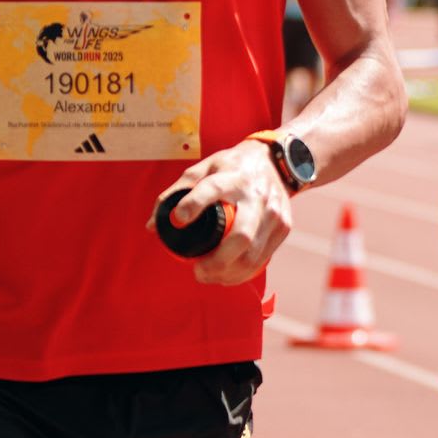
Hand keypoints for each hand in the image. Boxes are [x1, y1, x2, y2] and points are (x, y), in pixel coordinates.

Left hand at [158, 137, 287, 286]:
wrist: (276, 162)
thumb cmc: (232, 167)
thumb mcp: (204, 168)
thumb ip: (176, 192)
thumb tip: (154, 226)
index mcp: (232, 176)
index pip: (212, 190)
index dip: (193, 205)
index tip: (178, 221)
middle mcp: (255, 195)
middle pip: (240, 236)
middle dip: (217, 262)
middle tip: (197, 271)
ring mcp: (273, 212)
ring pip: (253, 254)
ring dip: (229, 273)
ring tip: (209, 276)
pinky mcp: (284, 226)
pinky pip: (263, 259)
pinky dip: (243, 273)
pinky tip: (228, 276)